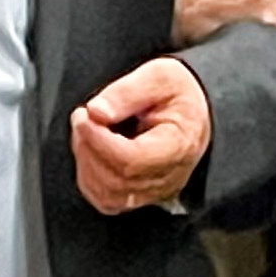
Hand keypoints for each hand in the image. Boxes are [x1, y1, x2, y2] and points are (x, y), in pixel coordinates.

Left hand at [71, 59, 213, 214]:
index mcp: (178, 146)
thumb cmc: (178, 95)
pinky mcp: (140, 197)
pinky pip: (106, 201)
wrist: (192, 113)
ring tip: (88, 132)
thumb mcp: (159, 75)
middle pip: (116, 180)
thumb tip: (97, 112)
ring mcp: (155, 192)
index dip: (99, 140)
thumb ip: (127, 91)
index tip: (84, 115)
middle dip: (88, 148)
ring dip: (86, 163)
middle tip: (83, 118)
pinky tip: (92, 152)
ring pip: (107, 195)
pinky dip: (89, 178)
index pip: (131, 159)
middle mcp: (169, 177)